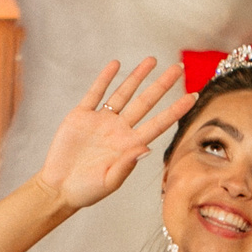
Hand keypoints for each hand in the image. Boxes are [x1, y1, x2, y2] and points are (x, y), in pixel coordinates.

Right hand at [34, 58, 196, 209]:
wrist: (59, 187)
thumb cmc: (86, 191)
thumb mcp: (109, 182)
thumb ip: (126, 165)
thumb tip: (146, 148)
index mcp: (130, 145)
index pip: (159, 123)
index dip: (176, 110)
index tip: (193, 96)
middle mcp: (119, 130)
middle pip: (145, 102)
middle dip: (162, 84)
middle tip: (178, 68)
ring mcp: (101, 121)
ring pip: (123, 93)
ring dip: (137, 76)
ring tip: (152, 60)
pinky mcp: (81, 116)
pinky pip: (95, 93)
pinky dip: (105, 79)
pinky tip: (116, 65)